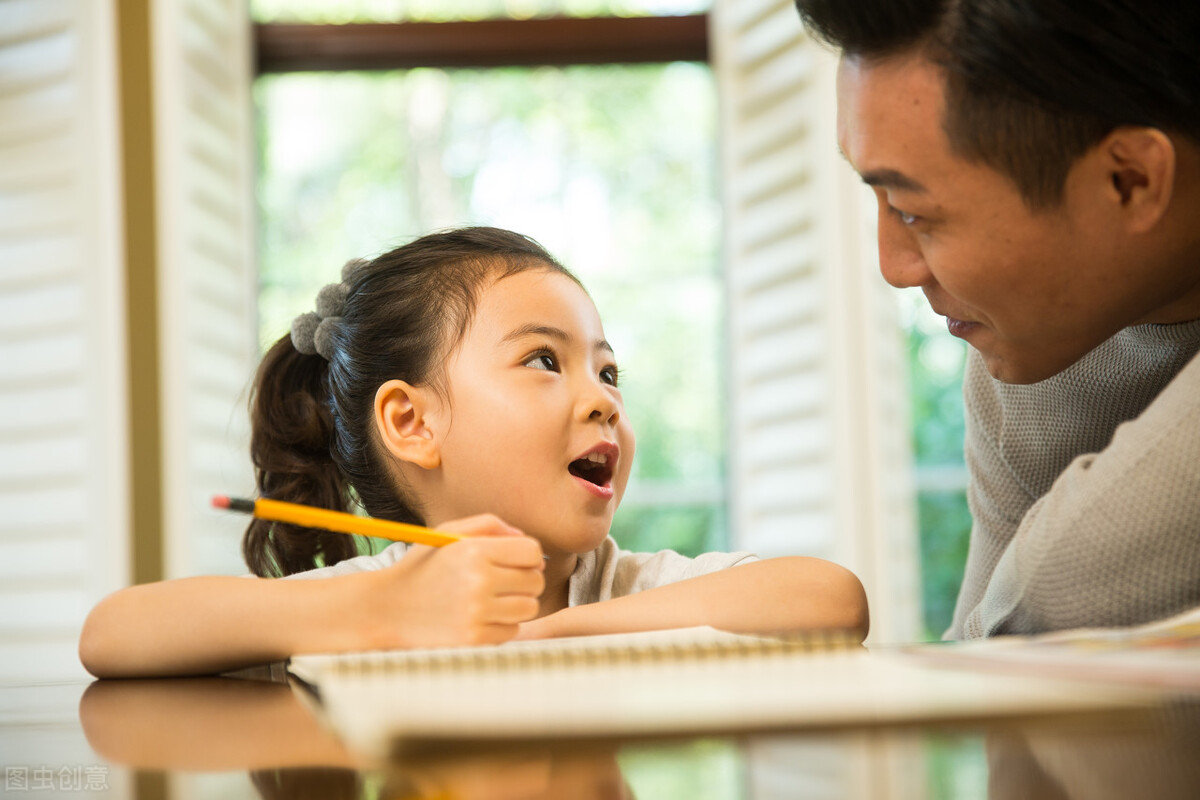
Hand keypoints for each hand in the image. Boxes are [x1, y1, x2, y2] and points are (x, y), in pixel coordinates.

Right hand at [351, 514, 544, 648]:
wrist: (387, 609)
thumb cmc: (422, 567)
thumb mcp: (448, 533)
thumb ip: (489, 525)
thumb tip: (524, 540)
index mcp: (474, 551)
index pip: (532, 552)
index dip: (528, 556)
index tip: (516, 562)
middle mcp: (478, 581)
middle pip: (536, 581)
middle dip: (525, 580)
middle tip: (504, 582)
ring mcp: (477, 613)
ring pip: (529, 607)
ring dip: (517, 604)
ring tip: (493, 600)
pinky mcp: (474, 639)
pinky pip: (512, 631)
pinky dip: (502, 625)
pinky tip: (481, 618)